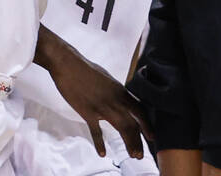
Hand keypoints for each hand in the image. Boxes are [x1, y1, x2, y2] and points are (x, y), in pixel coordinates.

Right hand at [46, 35, 151, 157]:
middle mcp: (115, 100)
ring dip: (128, 143)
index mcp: (120, 90)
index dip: (147, 125)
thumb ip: (115, 92)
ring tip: (133, 155)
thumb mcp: (107, 78)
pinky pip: (96, 131)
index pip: (139, 110)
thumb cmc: (86, 69)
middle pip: (132, 123)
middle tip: (139, 155)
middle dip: (138, 141)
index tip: (151, 137)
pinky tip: (102, 154)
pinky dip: (99, 143)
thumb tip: (120, 101)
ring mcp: (102, 107)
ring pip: (121, 128)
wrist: (69, 65)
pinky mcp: (87, 112)